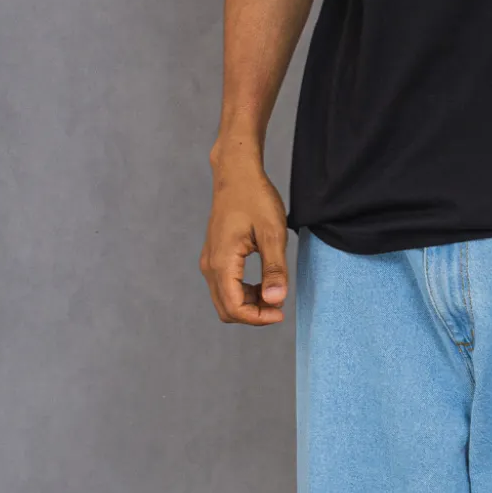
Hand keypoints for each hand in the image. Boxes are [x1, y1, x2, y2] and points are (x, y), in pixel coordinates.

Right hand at [200, 151, 289, 323]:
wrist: (237, 174)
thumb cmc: (255, 199)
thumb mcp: (272, 234)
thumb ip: (274, 269)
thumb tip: (275, 300)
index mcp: (222, 262)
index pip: (234, 307)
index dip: (258, 318)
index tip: (282, 312)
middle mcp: (209, 265)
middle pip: (227, 309)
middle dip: (254, 314)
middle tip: (280, 305)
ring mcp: (209, 261)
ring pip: (225, 300)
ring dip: (249, 304)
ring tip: (275, 291)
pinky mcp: (214, 257)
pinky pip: (225, 286)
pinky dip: (244, 293)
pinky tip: (264, 282)